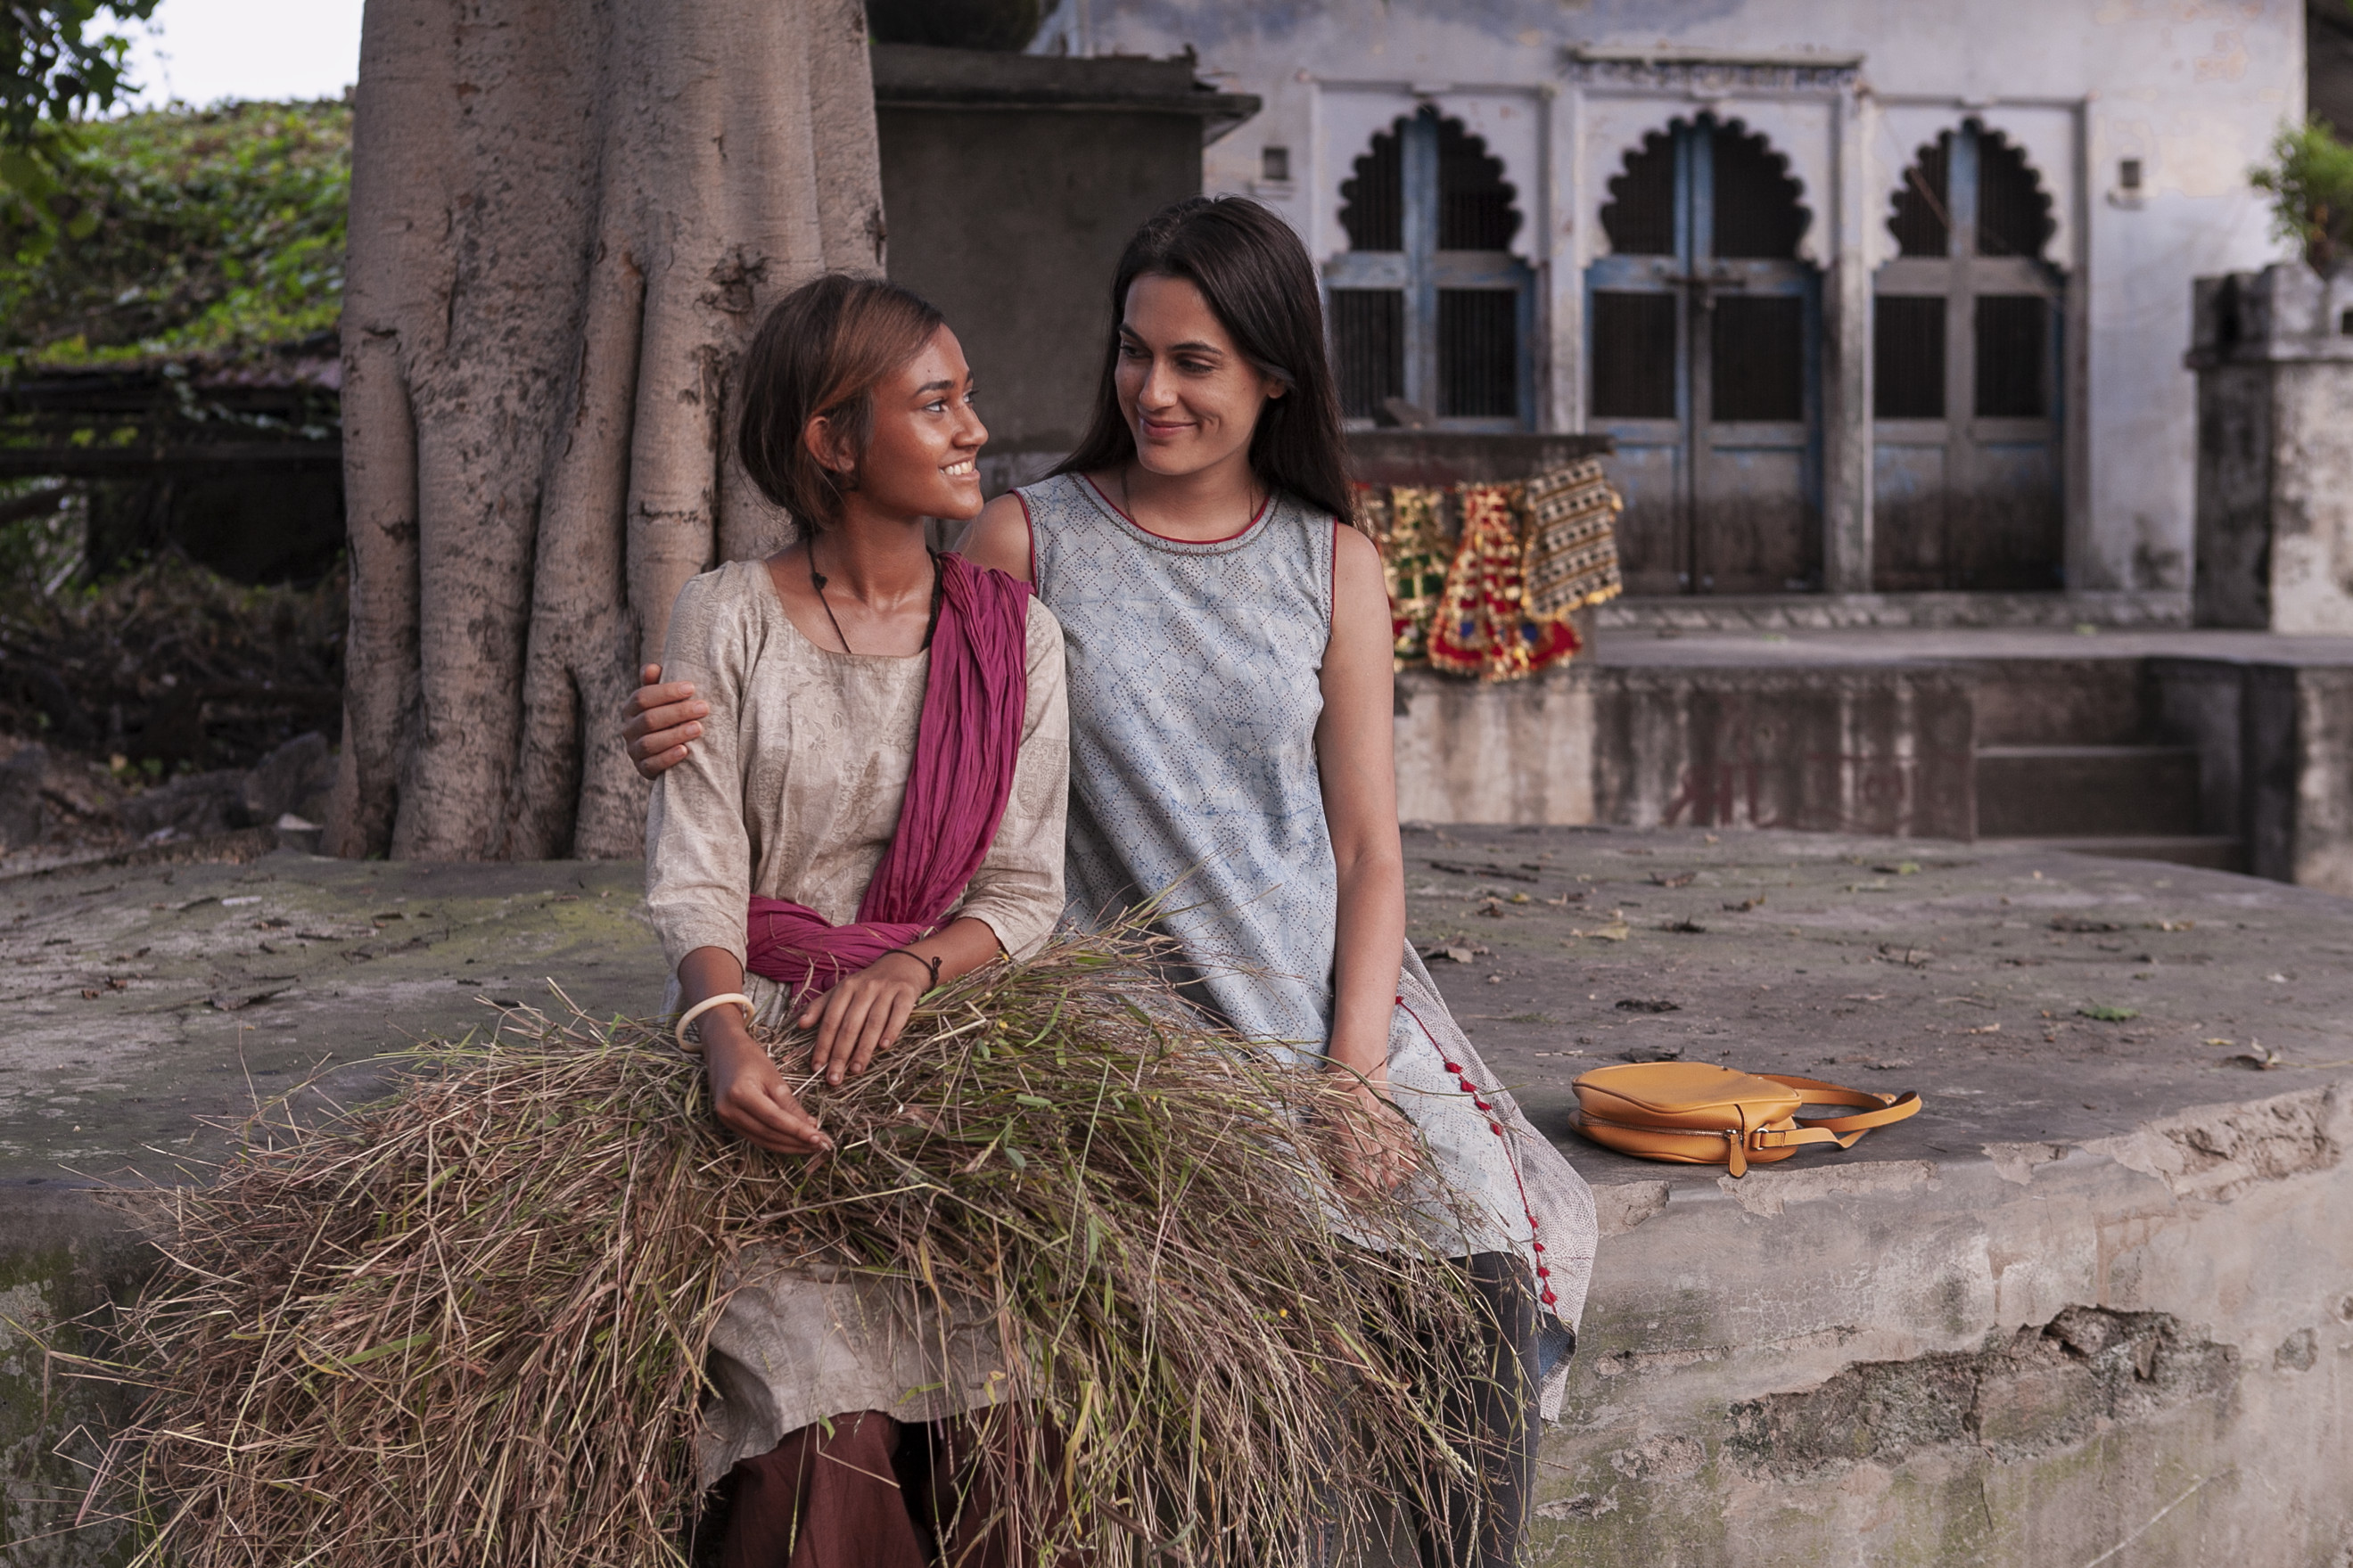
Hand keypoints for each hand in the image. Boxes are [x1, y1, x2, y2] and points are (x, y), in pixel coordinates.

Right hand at [624, 663, 708, 779]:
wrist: (670, 751)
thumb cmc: (670, 716)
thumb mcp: (663, 699)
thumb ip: (657, 683)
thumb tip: (651, 669)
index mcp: (631, 708)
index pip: (642, 697)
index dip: (666, 692)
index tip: (692, 688)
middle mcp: (628, 729)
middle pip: (649, 719)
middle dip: (678, 712)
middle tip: (704, 708)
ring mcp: (634, 750)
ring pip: (649, 743)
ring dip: (675, 734)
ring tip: (698, 728)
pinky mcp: (643, 769)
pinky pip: (652, 765)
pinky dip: (668, 757)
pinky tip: (685, 750)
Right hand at [705, 1027, 832, 1155]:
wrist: (723, 1050)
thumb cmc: (749, 1057)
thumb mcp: (773, 1076)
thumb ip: (790, 1103)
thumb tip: (810, 1126)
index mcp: (740, 1094)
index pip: (774, 1119)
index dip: (798, 1131)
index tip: (819, 1138)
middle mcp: (729, 1110)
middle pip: (768, 1134)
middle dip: (796, 1142)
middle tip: (821, 1145)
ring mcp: (726, 1118)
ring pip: (762, 1140)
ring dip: (788, 1146)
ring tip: (811, 1146)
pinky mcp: (728, 1122)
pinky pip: (755, 1137)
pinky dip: (776, 1141)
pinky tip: (793, 1141)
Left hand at [800, 951, 928, 1085]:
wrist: (902, 966)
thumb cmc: (867, 984)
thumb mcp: (842, 990)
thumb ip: (820, 1007)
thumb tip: (801, 1024)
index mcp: (845, 988)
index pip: (831, 1020)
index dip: (823, 1045)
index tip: (817, 1067)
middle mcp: (865, 988)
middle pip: (850, 1025)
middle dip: (840, 1054)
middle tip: (834, 1078)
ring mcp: (886, 991)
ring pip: (873, 1023)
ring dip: (864, 1048)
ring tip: (856, 1070)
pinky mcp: (906, 994)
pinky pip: (898, 1014)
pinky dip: (891, 1031)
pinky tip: (884, 1047)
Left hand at [1321, 1074, 1419, 1197]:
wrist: (1357, 1073)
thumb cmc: (1334, 1099)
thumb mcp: (1320, 1126)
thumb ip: (1326, 1155)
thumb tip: (1334, 1177)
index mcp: (1352, 1143)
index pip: (1355, 1183)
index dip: (1349, 1194)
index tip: (1343, 1194)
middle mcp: (1375, 1144)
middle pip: (1375, 1185)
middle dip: (1365, 1194)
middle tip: (1357, 1192)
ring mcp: (1393, 1139)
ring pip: (1394, 1177)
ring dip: (1383, 1185)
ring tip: (1374, 1183)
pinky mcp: (1403, 1132)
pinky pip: (1411, 1161)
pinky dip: (1403, 1170)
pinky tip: (1393, 1170)